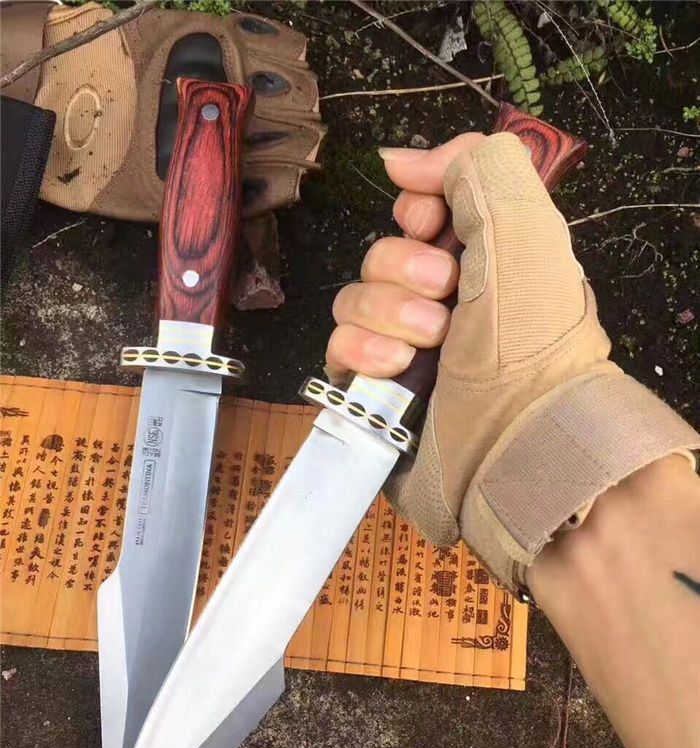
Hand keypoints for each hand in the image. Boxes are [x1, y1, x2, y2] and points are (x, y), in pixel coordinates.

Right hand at [327, 133, 698, 593]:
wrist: (515, 441)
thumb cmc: (530, 337)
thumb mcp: (526, 227)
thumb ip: (476, 166)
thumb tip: (400, 162)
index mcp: (483, 258)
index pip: (422, 208)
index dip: (419, 206)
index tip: (433, 222)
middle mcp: (443, 299)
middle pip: (382, 251)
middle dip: (407, 268)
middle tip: (448, 296)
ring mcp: (405, 346)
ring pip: (353, 296)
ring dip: (389, 312)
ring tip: (431, 341)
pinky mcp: (375, 389)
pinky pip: (339, 346)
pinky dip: (364, 350)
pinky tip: (396, 366)